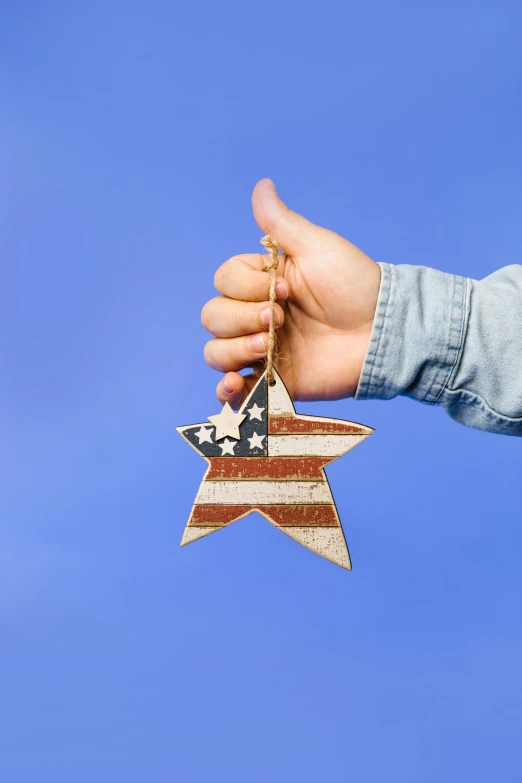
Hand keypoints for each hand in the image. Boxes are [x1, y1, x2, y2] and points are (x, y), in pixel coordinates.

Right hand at [201, 179, 380, 407]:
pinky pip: (234, 392)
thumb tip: (261, 184)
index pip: (223, 281)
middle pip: (212, 317)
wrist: (383, 332)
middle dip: (239, 318)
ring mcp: (262, 350)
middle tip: (278, 319)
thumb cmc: (356, 285)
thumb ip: (282, 223)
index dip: (244, 286)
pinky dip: (226, 391)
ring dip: (232, 349)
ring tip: (267, 346)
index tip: (285, 288)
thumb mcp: (318, 248)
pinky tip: (236, 385)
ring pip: (215, 352)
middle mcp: (256, 316)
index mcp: (262, 282)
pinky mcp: (272, 382)